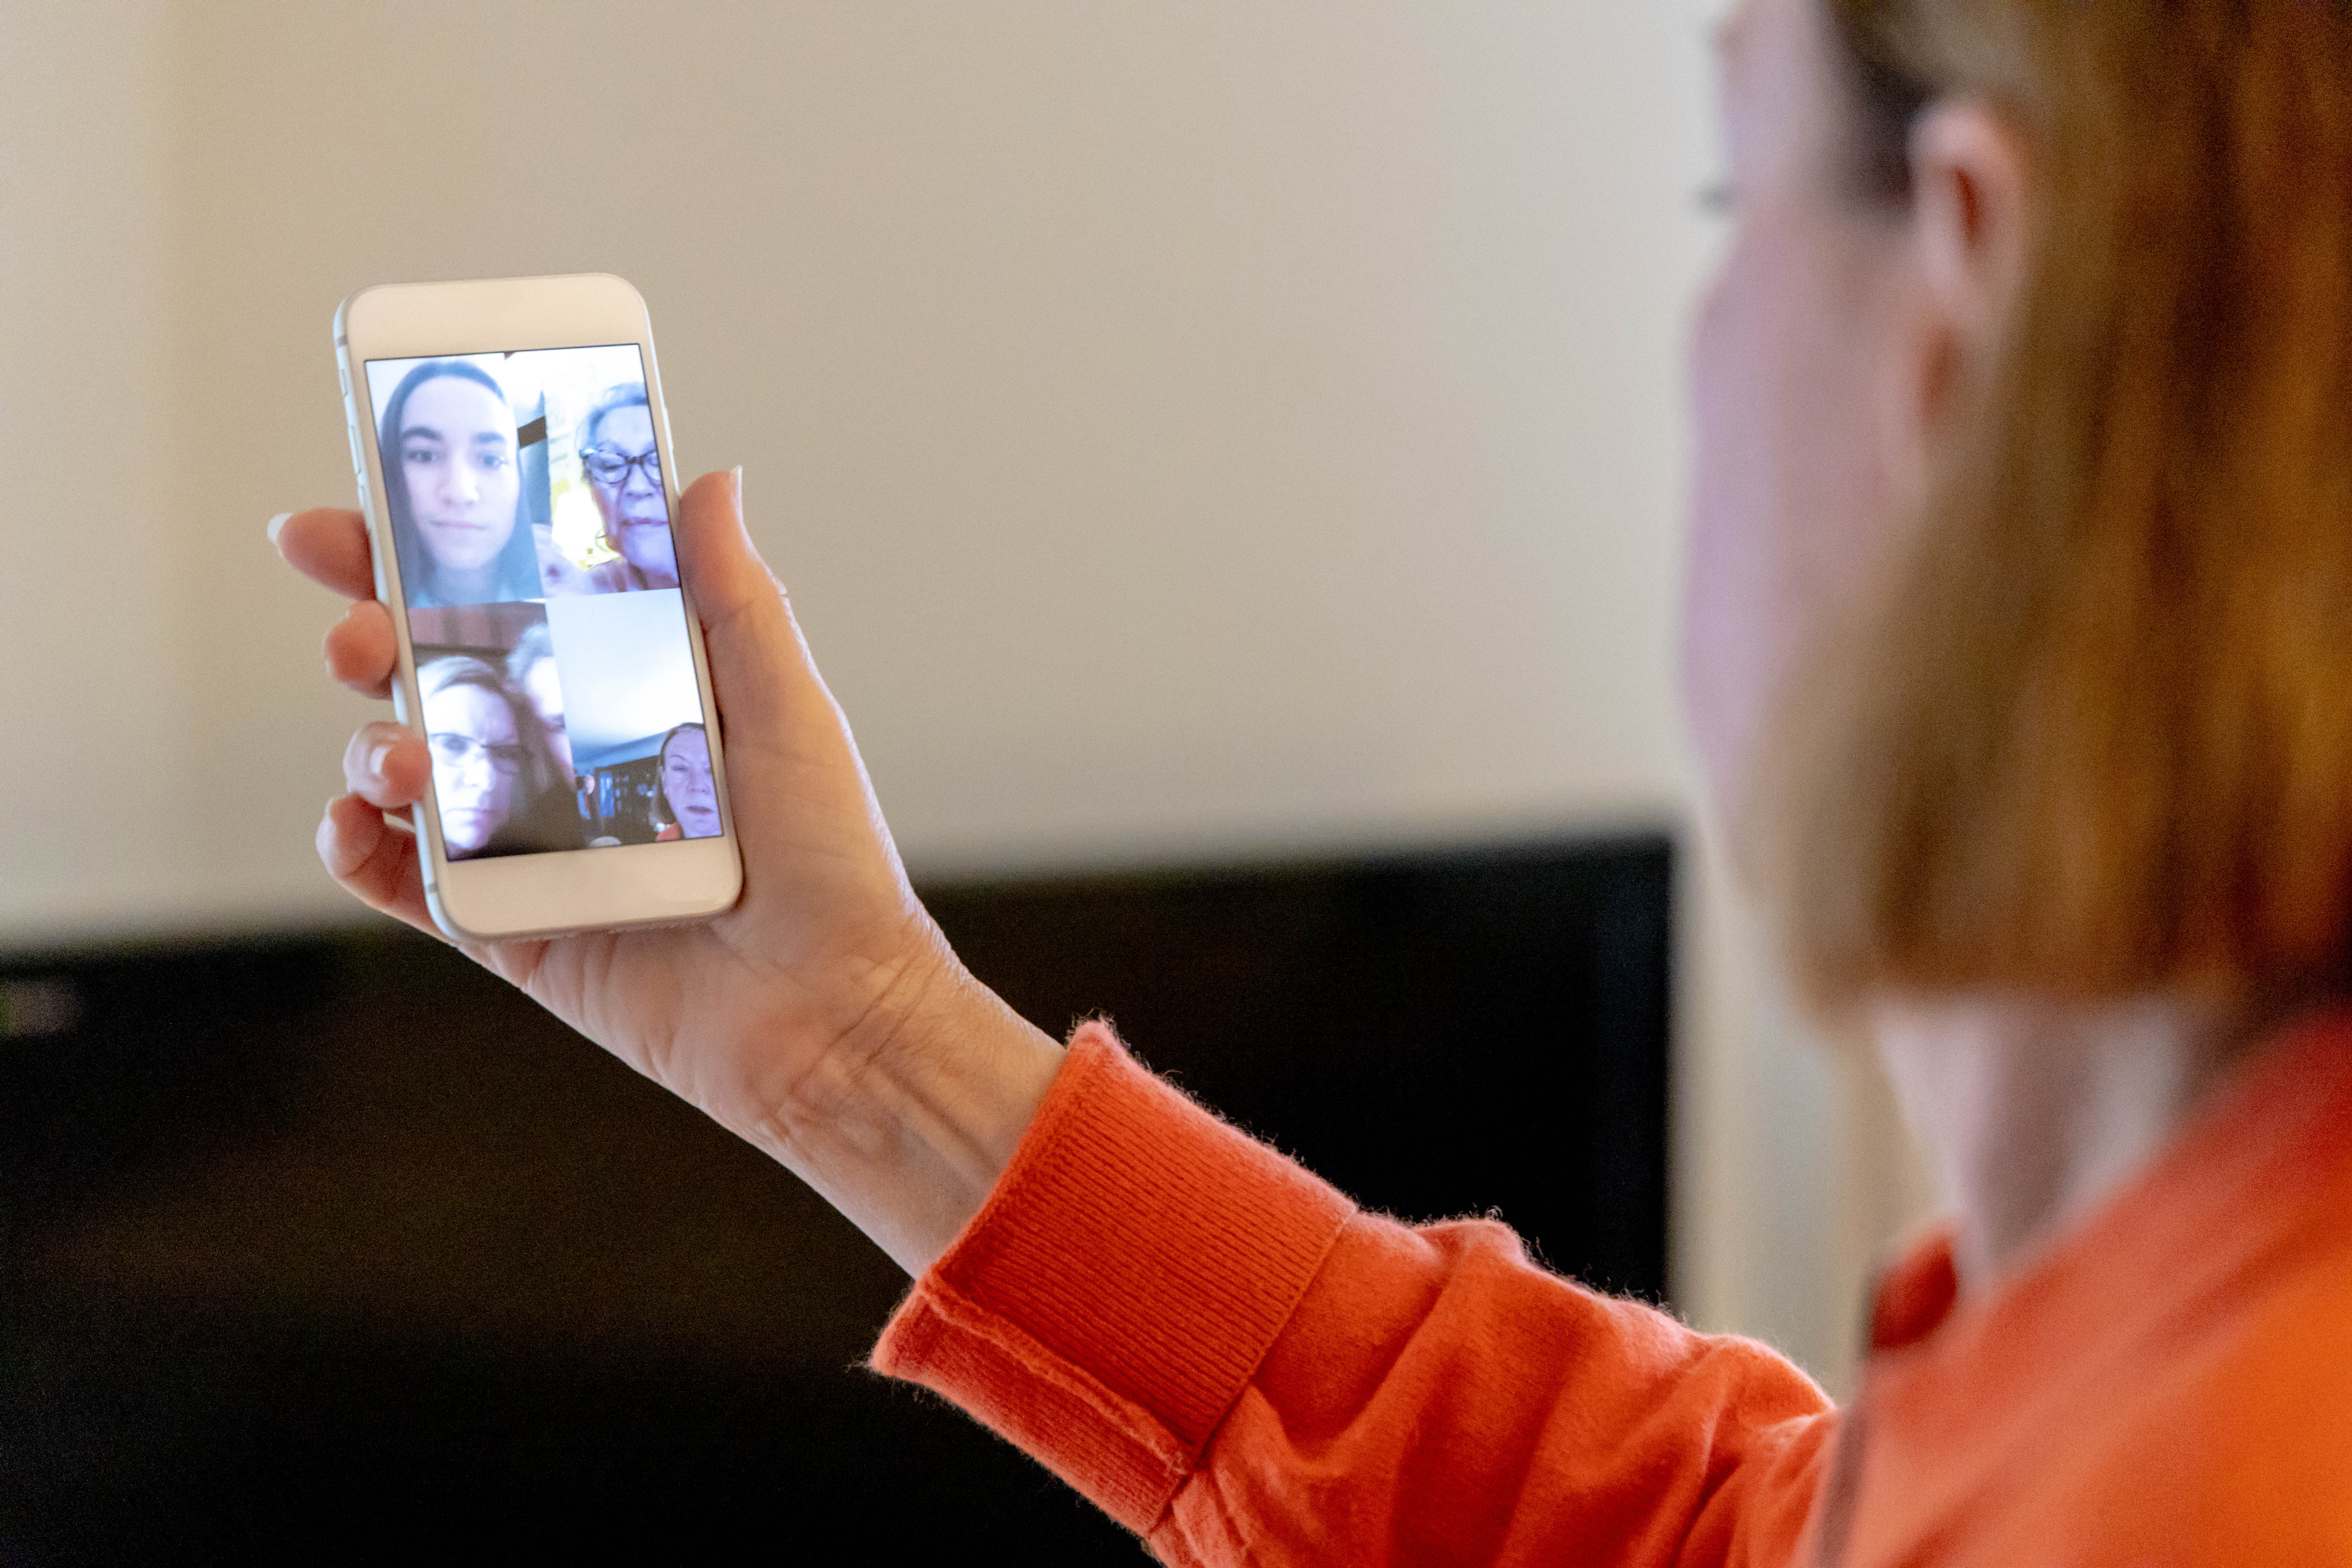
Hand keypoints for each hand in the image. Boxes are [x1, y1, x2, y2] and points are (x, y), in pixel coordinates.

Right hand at [275, 470, 1062, 1273]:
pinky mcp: (509, 924)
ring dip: (371, 744)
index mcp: (625, 688)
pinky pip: (404, 880)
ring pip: (404, 766)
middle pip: (431, 670)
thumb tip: (708, 479)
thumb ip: (733, 598)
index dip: (423, 556)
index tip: (356, 516)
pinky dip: (358, 848)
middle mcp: (567, 754)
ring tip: (403, 758)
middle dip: (369, 631)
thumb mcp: (789, 710)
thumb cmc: (829, 863)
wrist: (830, 1013)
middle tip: (360, 631)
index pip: (509, 599)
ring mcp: (529, 840)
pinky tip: (362, 827)